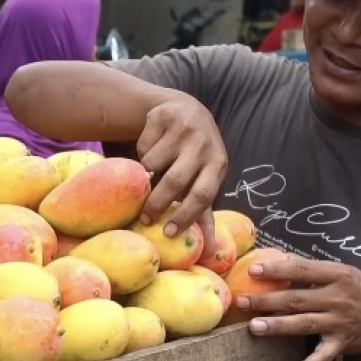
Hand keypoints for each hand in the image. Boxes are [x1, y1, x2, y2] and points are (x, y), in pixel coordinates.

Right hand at [135, 91, 226, 253]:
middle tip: (145, 219)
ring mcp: (184, 129)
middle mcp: (204, 145)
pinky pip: (143, 147)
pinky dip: (141, 153)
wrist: (186, 109)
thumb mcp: (205, 177)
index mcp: (218, 164)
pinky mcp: (163, 117)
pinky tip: (151, 148)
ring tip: (150, 174)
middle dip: (158, 203)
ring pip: (153, 164)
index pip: (204, 195)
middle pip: (176, 181)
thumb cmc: (195, 155)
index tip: (169, 233)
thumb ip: (204, 212)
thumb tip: (209, 252)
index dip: (187, 215)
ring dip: (146, 174)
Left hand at [236, 256, 360, 360]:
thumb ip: (313, 269)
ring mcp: (339, 322)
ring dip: (278, 326)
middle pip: (297, 299)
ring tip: (254, 327)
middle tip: (242, 301)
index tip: (253, 271)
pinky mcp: (341, 343)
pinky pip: (324, 356)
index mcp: (337, 275)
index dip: (277, 270)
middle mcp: (337, 298)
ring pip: (304, 324)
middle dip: (268, 300)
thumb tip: (280, 258)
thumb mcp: (343, 272)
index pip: (302, 270)